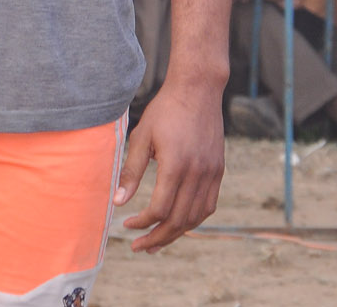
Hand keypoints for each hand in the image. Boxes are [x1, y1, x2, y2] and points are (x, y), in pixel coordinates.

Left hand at [115, 77, 225, 252]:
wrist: (198, 90)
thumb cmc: (165, 110)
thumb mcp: (141, 136)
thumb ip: (130, 171)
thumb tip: (118, 202)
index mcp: (176, 165)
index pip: (160, 209)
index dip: (142, 223)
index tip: (127, 225)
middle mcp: (198, 173)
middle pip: (178, 220)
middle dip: (157, 238)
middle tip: (138, 247)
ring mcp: (212, 173)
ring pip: (195, 217)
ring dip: (175, 234)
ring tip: (157, 242)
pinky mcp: (218, 170)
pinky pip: (208, 205)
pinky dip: (193, 219)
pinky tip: (178, 223)